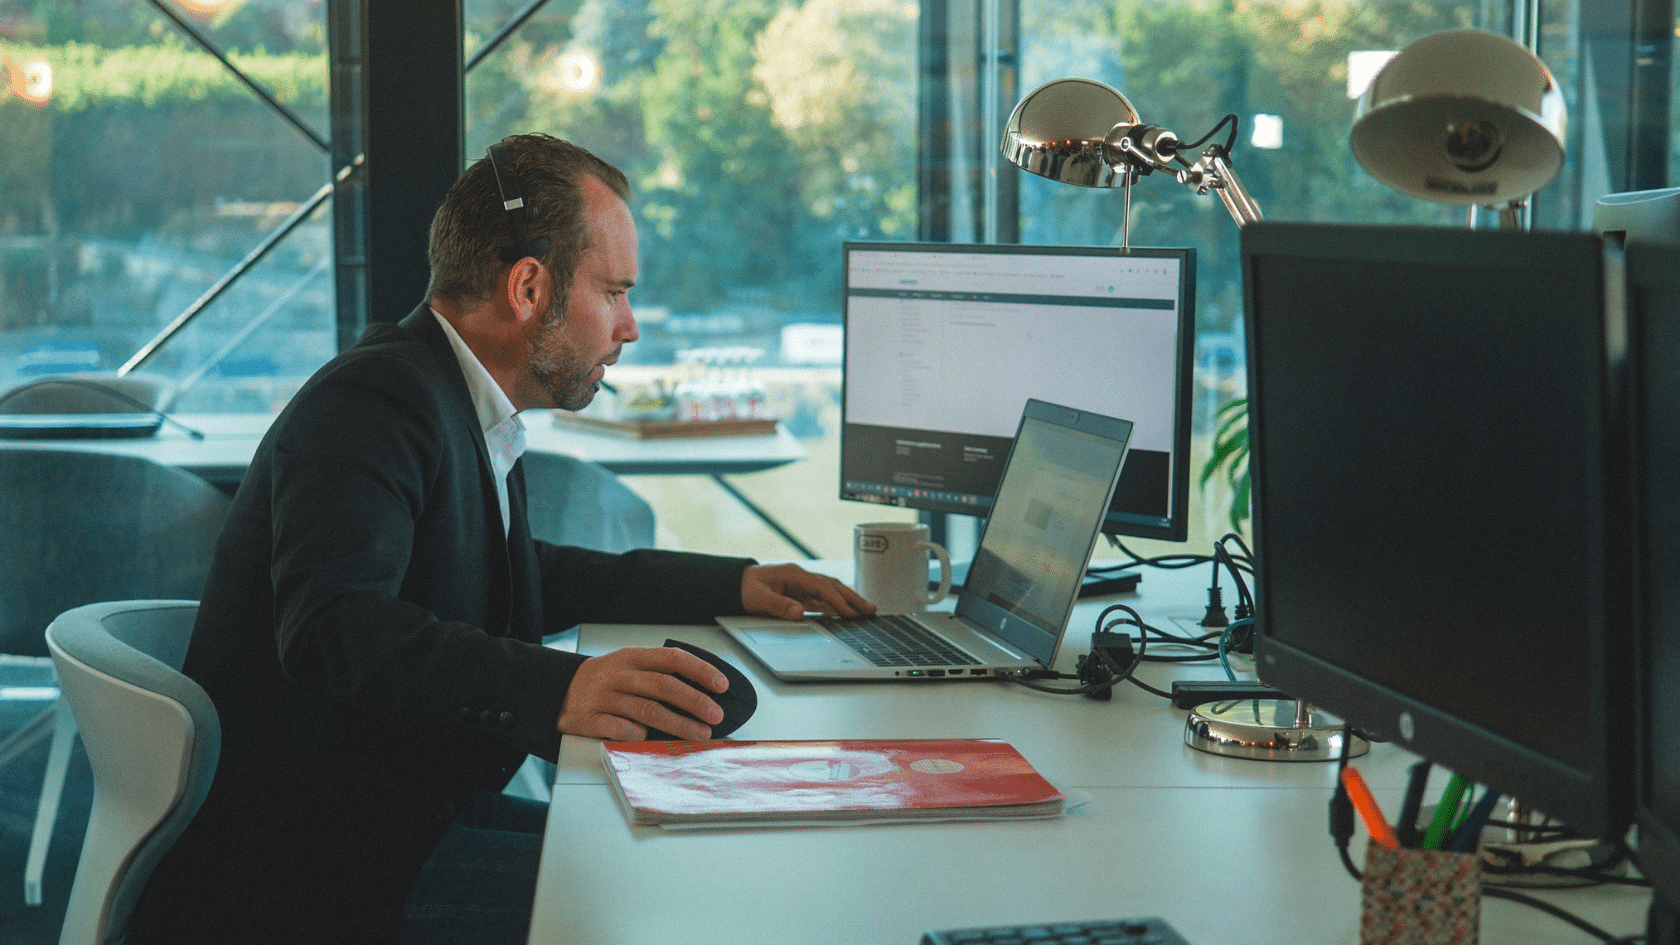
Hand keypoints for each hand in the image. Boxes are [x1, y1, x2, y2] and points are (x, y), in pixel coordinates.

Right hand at [556, 646, 727, 740]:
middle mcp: (619, 674)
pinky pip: (621, 729)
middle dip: (695, 701)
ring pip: (648, 711)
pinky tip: (651, 740)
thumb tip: (703, 691)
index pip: (672, 658)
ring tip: (700, 734)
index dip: (700, 671)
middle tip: (716, 715)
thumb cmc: (604, 681)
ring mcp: (603, 697)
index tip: (722, 685)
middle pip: (664, 686)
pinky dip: (640, 736)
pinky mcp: (589, 720)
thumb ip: (658, 673)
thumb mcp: (628, 665)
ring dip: (679, 724)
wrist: (556, 690)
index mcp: (632, 657)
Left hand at [741, 563, 875, 620]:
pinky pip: (822, 599)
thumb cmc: (745, 589)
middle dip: (852, 598)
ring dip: (848, 601)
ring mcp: (802, 585)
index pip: (822, 587)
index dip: (837, 600)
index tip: (850, 613)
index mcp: (794, 575)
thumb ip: (778, 605)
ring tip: (866, 611)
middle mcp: (801, 578)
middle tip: (871, 610)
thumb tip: (799, 612)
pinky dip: (836, 606)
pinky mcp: (800, 594)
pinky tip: (845, 614)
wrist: (734, 583)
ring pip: (830, 592)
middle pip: (832, 586)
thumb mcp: (757, 599)